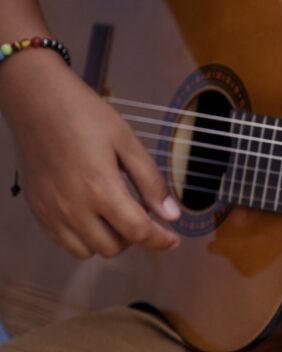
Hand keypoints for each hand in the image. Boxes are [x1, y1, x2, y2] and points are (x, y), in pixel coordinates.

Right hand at [0, 51, 180, 257]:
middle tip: (142, 213)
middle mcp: (73, 208)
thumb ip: (150, 181)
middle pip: (113, 247)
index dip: (161, 240)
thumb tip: (171, 215)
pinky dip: (83, 237)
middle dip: (135, 237)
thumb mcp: (127, 141)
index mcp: (101, 189)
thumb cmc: (85, 116)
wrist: (37, 101)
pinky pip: (63, 241)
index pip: (138, 232)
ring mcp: (51, 212)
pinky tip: (93, 214)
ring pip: (87, 250)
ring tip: (117, 214)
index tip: (174, 238)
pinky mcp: (37, 210)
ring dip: (109, 240)